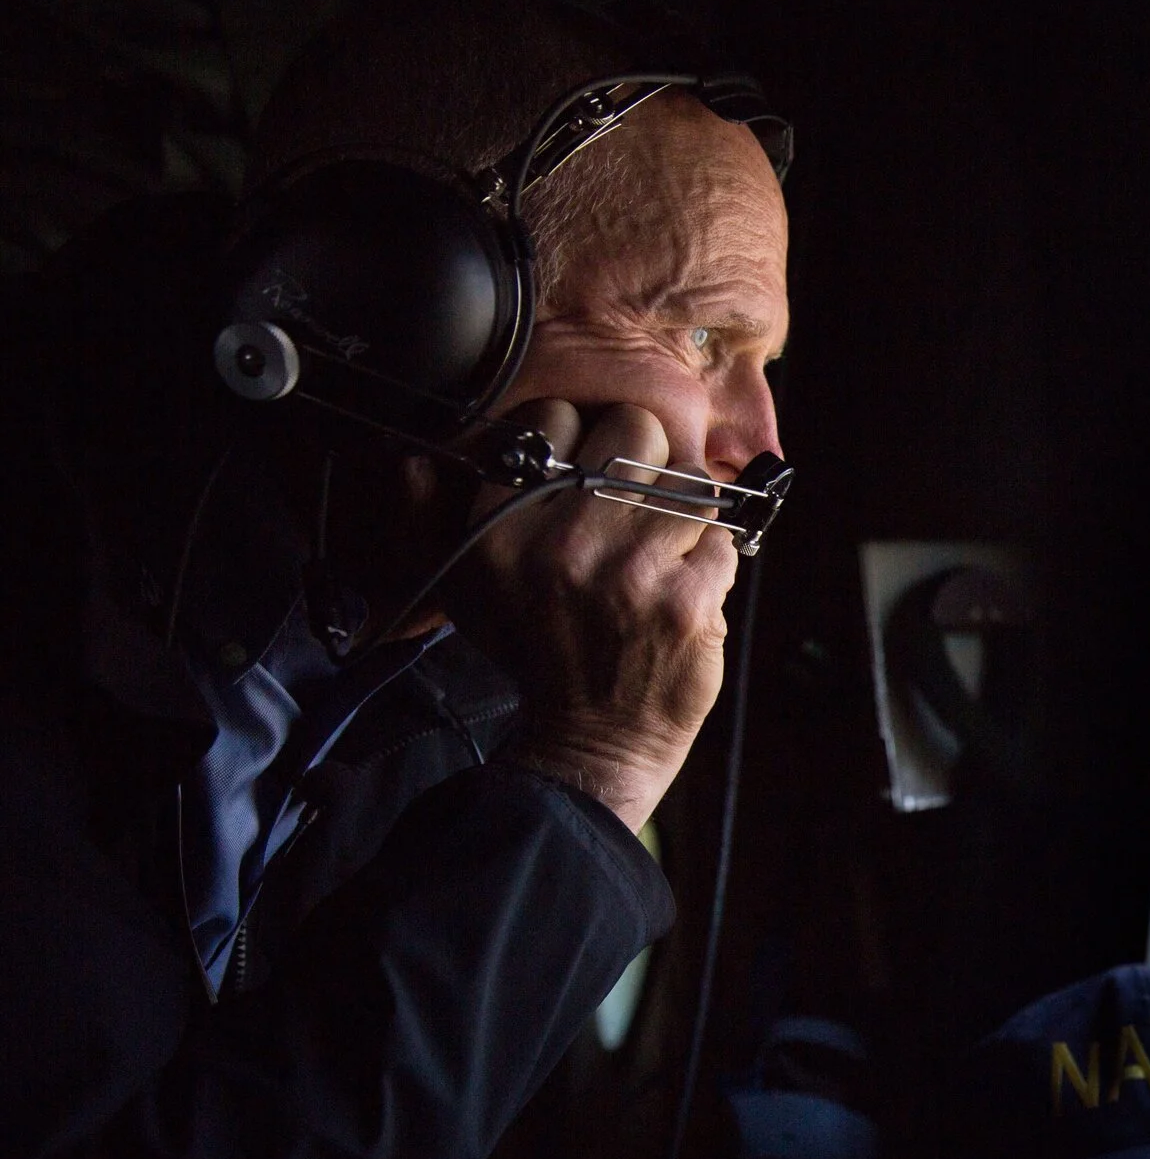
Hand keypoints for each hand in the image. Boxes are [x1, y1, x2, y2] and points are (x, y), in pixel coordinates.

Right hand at [440, 398, 740, 832]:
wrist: (590, 741)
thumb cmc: (532, 654)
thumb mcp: (460, 590)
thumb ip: (429, 518)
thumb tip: (418, 459)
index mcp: (500, 530)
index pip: (554, 417)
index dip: (580, 436)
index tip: (586, 468)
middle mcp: (561, 544)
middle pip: (634, 427)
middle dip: (644, 456)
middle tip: (636, 500)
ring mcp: (629, 571)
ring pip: (689, 480)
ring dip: (684, 511)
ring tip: (661, 547)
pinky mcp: (687, 600)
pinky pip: (722, 538)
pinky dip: (711, 559)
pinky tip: (683, 586)